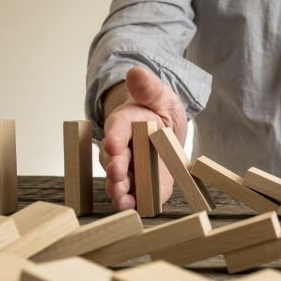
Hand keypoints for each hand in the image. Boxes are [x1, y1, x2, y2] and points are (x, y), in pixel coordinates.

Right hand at [100, 66, 188, 210]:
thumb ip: (148, 88)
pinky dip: (134, 202)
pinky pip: (137, 195)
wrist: (166, 130)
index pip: (117, 129)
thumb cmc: (158, 110)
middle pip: (114, 159)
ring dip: (119, 189)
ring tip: (121, 196)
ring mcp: (131, 168)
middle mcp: (122, 148)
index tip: (113, 144)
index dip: (114, 137)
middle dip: (115, 168)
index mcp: (124, 123)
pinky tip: (133, 208)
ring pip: (120, 180)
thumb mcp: (160, 95)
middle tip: (117, 174)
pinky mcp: (144, 185)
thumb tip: (136, 72)